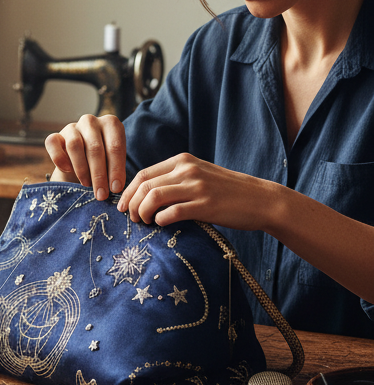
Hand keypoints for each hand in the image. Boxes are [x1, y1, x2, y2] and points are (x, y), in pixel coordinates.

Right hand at [44, 114, 125, 200]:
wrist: (83, 160)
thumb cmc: (103, 161)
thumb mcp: (114, 163)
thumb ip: (115, 171)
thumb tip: (115, 187)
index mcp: (111, 123)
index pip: (115, 146)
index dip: (116, 169)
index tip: (116, 188)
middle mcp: (91, 121)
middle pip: (95, 147)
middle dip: (99, 174)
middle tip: (101, 194)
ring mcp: (72, 127)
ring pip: (75, 145)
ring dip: (82, 169)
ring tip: (87, 185)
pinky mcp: (56, 135)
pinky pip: (53, 143)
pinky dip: (59, 158)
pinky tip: (68, 170)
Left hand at [118, 153, 273, 228]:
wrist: (261, 199)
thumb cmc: (226, 191)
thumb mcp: (199, 174)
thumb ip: (175, 177)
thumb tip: (143, 193)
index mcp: (182, 160)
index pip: (143, 174)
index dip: (128, 192)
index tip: (123, 206)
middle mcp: (188, 170)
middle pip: (144, 186)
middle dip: (131, 204)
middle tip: (131, 218)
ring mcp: (197, 187)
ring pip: (154, 197)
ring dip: (142, 212)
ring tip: (144, 222)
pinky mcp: (206, 205)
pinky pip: (172, 212)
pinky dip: (161, 219)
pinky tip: (161, 224)